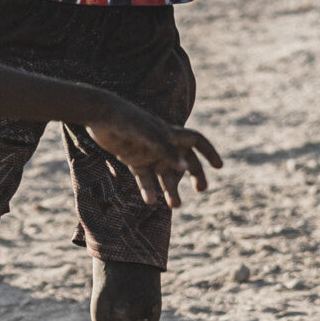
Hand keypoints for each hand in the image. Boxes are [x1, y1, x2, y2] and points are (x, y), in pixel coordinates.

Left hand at [87, 104, 222, 207]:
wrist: (100, 115)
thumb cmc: (128, 121)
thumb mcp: (149, 135)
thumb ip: (166, 151)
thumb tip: (184, 168)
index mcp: (170, 133)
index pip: (196, 142)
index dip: (209, 153)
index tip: (219, 167)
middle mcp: (161, 143)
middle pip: (184, 160)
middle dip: (195, 174)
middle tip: (201, 189)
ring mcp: (147, 151)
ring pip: (164, 173)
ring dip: (170, 189)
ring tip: (175, 205)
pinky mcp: (132, 158)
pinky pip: (143, 177)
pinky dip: (148, 189)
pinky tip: (150, 201)